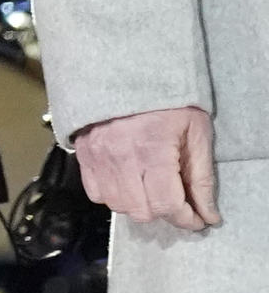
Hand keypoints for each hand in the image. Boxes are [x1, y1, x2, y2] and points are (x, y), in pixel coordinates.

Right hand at [73, 106, 220, 231]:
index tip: (197, 219)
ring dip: (138, 205)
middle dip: (164, 212)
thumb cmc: (169, 103)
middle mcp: (120, 157)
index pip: (167, 205)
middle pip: (141, 211)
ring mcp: (97, 156)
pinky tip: (128, 183)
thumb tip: (208, 215)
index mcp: (152, 151)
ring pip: (117, 205)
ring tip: (151, 190)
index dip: (187, 219)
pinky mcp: (83, 153)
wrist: (128, 72)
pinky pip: (95, 193)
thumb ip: (202, 179)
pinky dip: (113, 195)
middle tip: (175, 200)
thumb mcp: (197, 135)